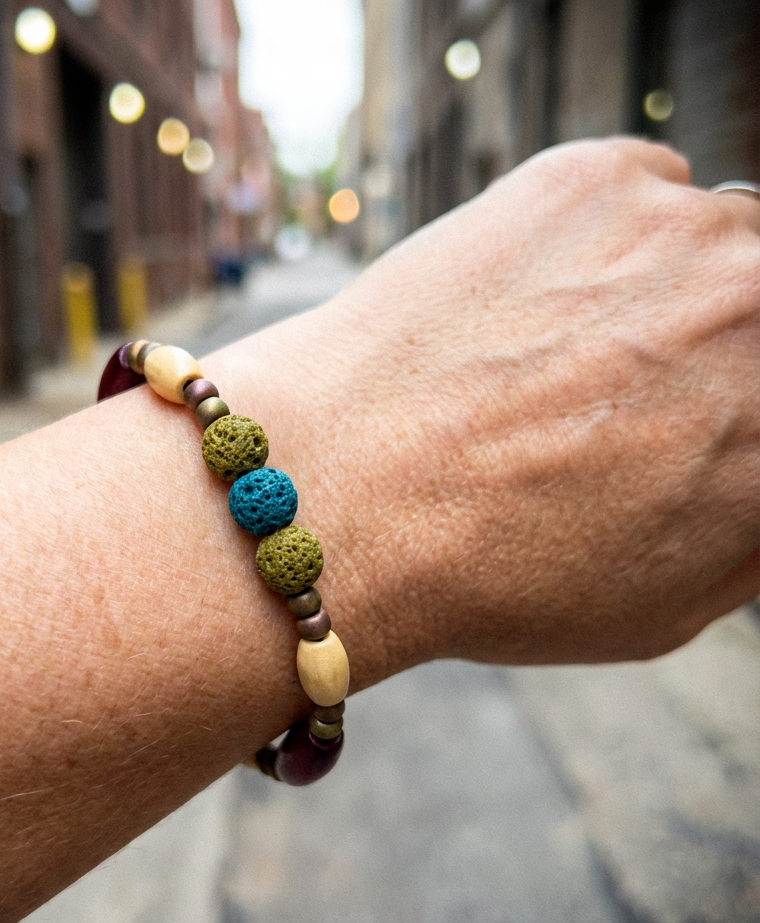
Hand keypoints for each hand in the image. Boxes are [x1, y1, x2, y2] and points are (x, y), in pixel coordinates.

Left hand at [219, 138, 759, 670]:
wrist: (341, 495)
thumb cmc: (489, 573)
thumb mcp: (659, 606)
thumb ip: (747, 534)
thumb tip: (754, 484)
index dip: (729, 414)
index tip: (689, 422)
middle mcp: (759, 308)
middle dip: (719, 348)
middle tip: (633, 392)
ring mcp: (677, 230)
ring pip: (711, 243)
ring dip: (663, 288)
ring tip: (559, 355)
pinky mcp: (586, 179)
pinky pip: (638, 192)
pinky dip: (602, 239)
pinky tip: (529, 303)